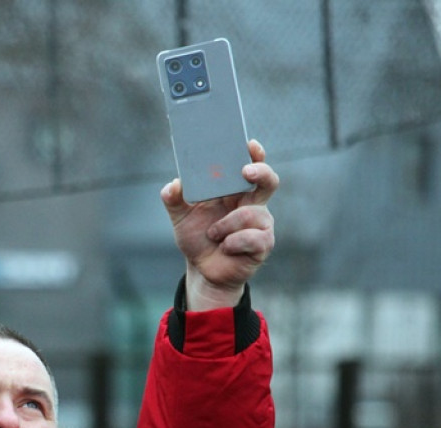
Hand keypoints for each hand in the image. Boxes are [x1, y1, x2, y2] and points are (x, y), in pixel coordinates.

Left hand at [160, 139, 277, 310]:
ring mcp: (261, 223)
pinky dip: (232, 242)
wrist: (203, 270)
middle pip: (268, 180)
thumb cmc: (197, 238)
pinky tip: (225, 247)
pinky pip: (251, 237)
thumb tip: (173, 186)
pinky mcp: (263, 243)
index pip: (250, 166)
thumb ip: (173, 199)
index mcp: (235, 191)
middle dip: (260, 172)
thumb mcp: (180, 217)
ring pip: (248, 213)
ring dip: (225, 225)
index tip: (249, 144)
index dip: (254, 154)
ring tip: (213, 234)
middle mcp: (252, 203)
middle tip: (245, 172)